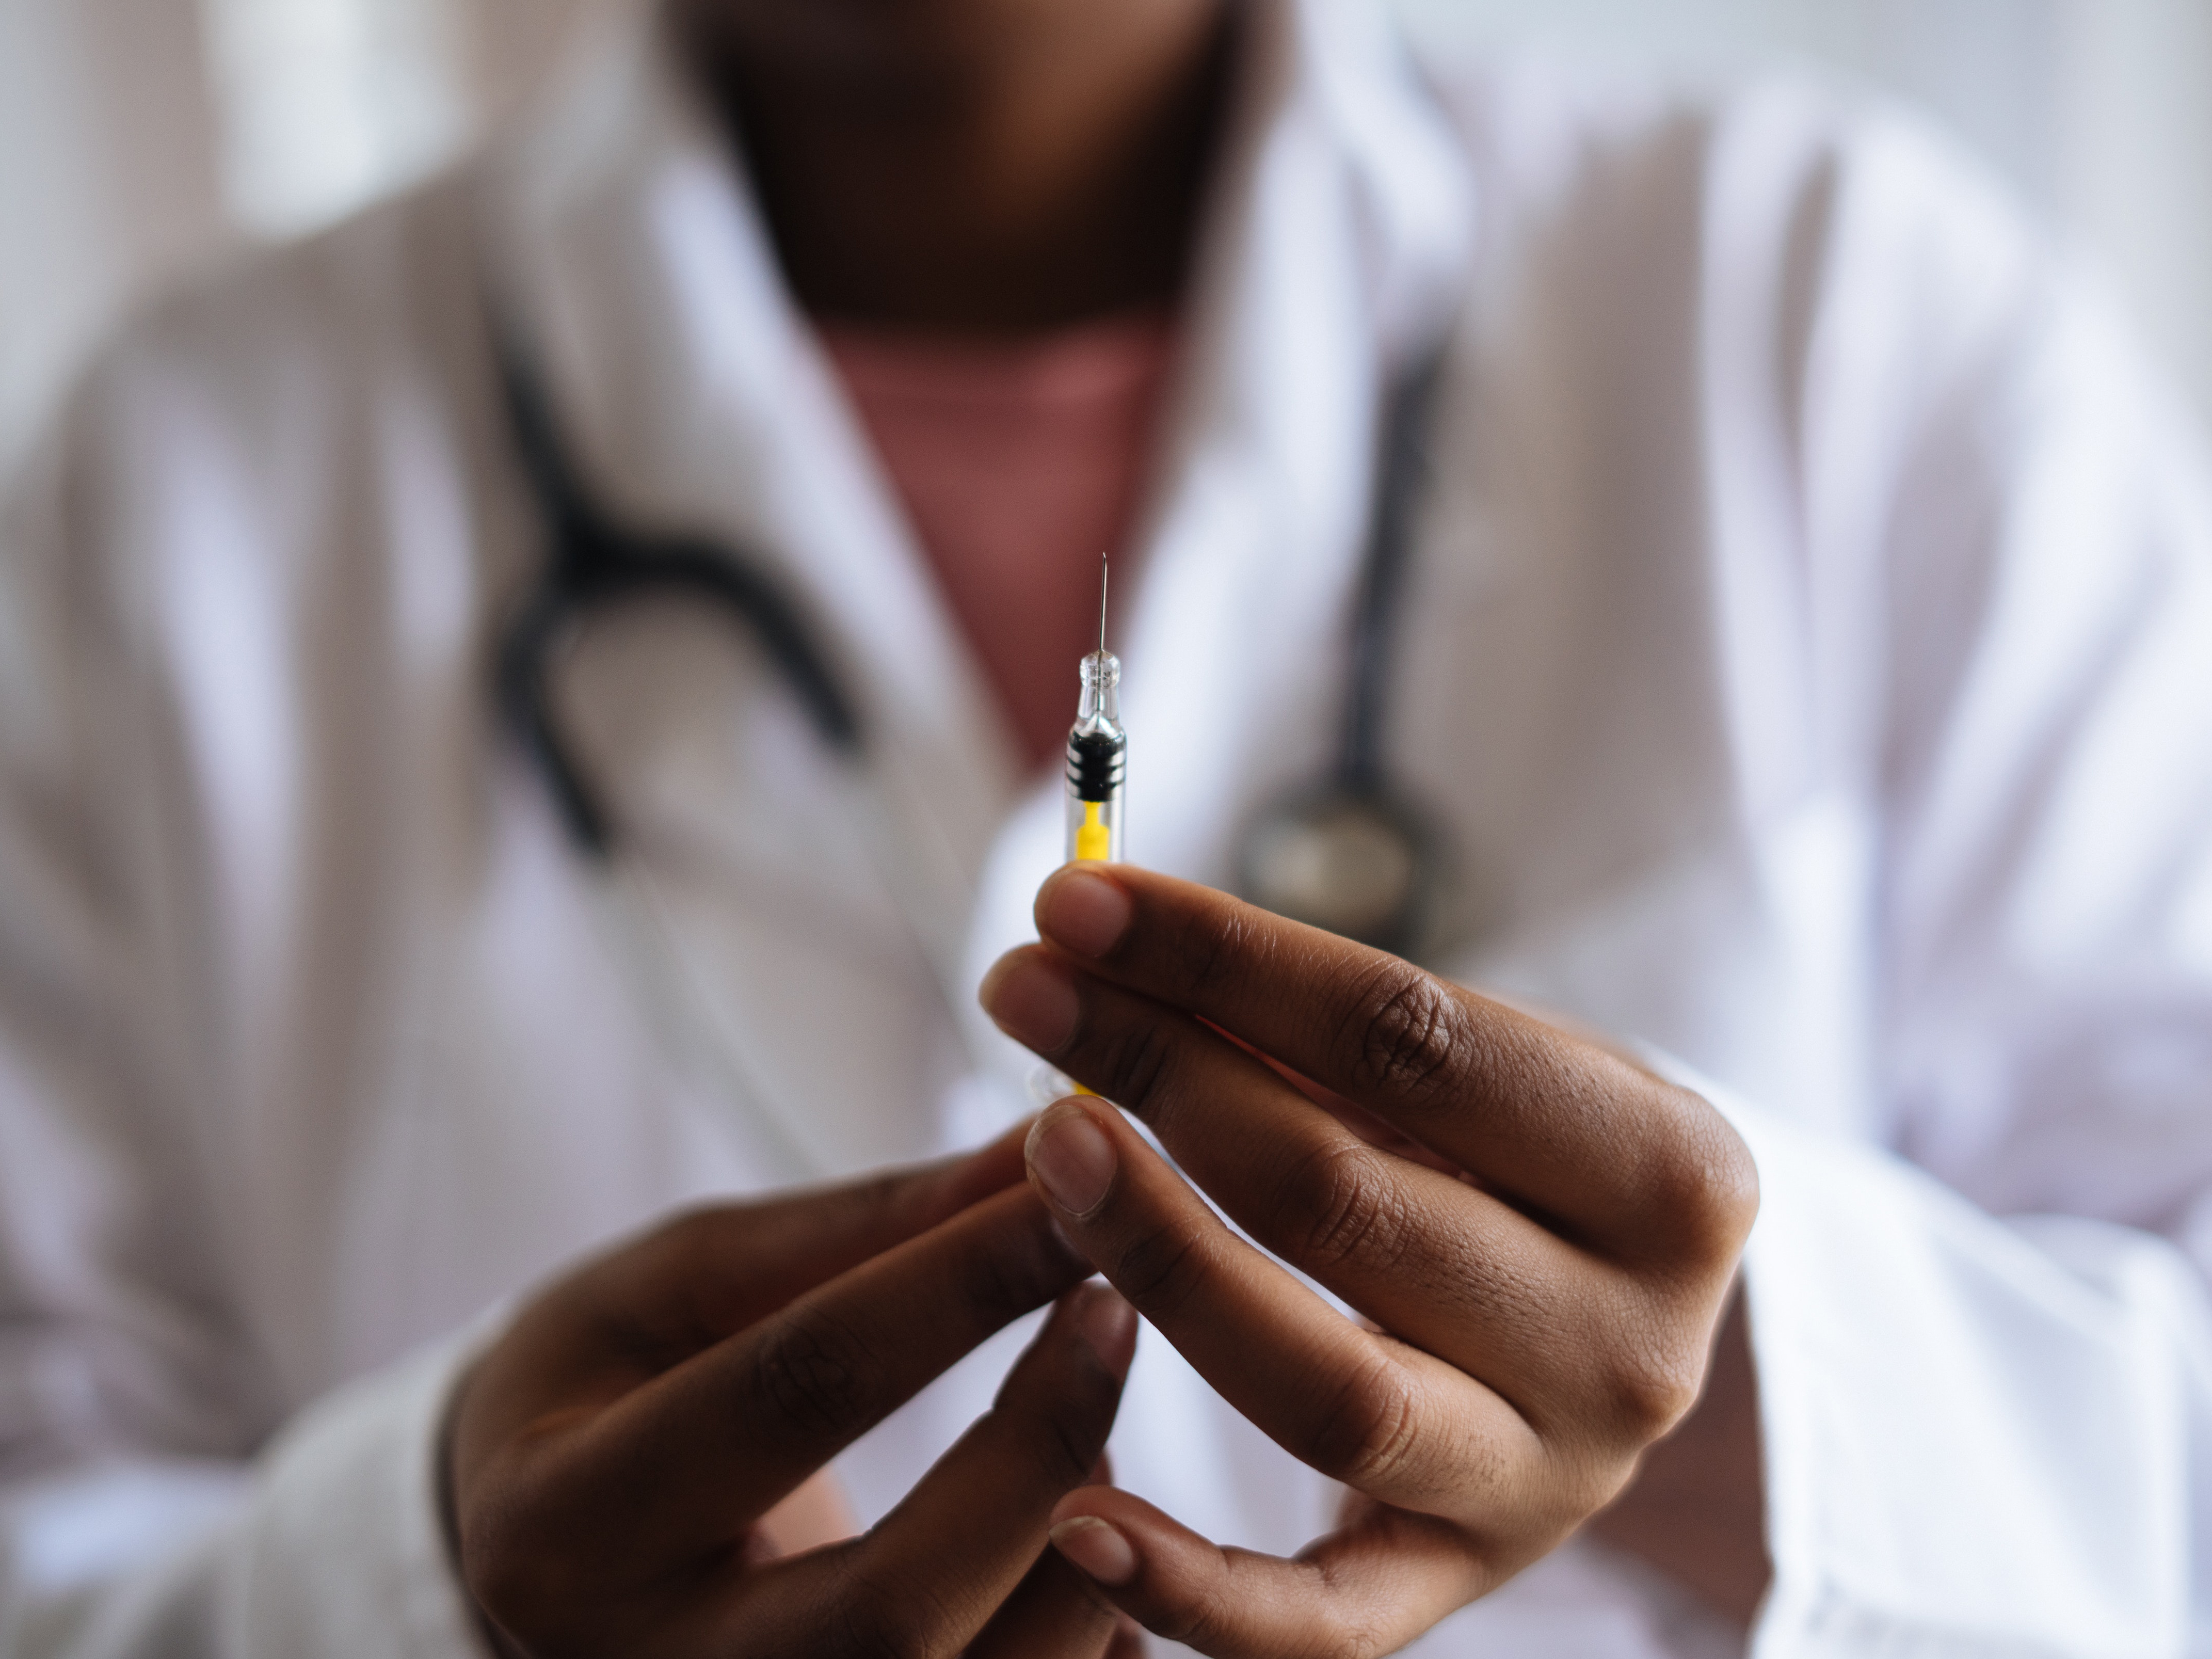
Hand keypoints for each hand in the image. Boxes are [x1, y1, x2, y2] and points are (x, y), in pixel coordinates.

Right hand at [446, 1126, 1144, 1657]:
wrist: (536, 1558)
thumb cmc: (605, 1386)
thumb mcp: (683, 1281)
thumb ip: (860, 1226)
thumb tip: (1040, 1148)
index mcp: (564, 1524)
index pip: (791, 1394)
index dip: (951, 1287)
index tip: (1070, 1199)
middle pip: (887, 1608)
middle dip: (1034, 1449)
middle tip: (1116, 1312)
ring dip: (1080, 1558)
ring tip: (1099, 1439)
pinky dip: (1087, 1643)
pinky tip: (1096, 1548)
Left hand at [979, 867, 1758, 1656]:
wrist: (1626, 1333)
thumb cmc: (1531, 1164)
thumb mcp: (1496, 1072)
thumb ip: (1333, 1029)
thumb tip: (1117, 949)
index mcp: (1671, 1175)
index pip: (1412, 1038)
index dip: (1228, 960)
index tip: (1077, 901)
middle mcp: (1629, 1346)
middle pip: (1347, 1198)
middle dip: (1162, 1075)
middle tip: (1026, 994)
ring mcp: (1545, 1484)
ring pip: (1325, 1389)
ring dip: (1161, 1259)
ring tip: (1043, 1150)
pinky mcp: (1457, 1584)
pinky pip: (1320, 1621)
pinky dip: (1194, 1585)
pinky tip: (1074, 1516)